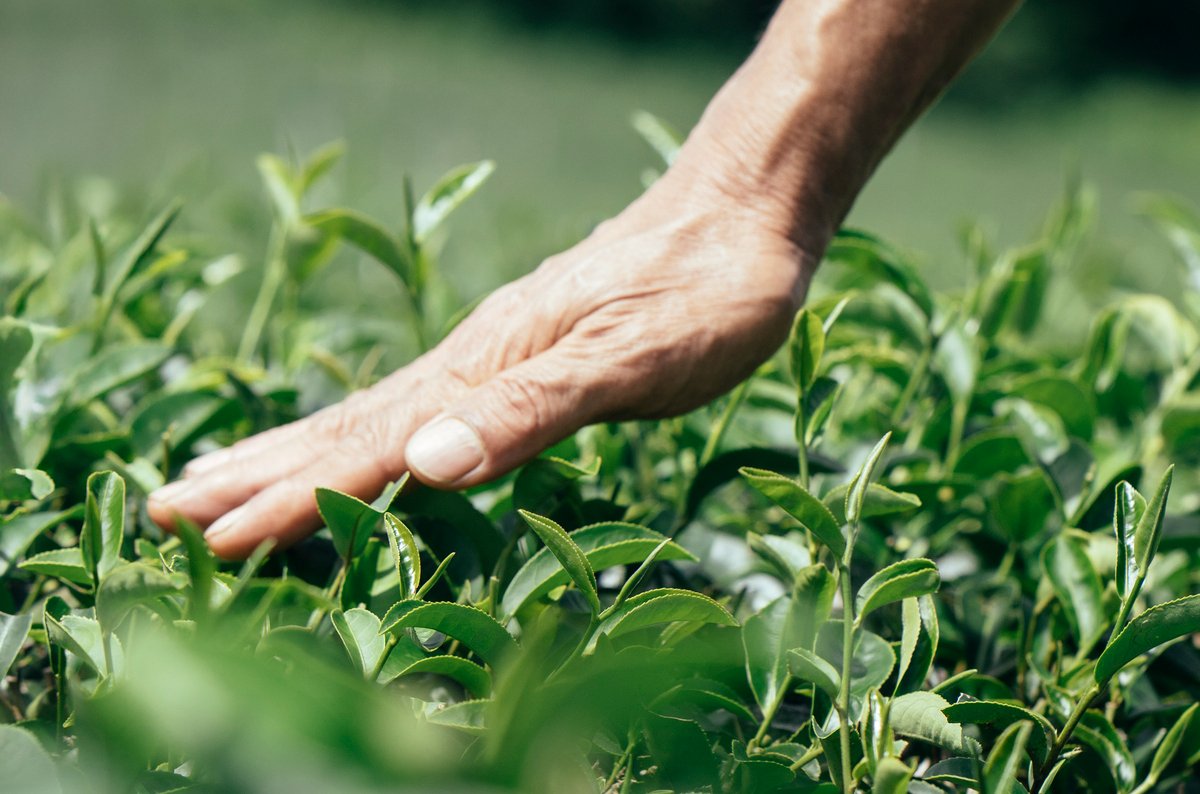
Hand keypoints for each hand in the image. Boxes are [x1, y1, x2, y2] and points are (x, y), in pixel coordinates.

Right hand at [148, 162, 816, 557]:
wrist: (740, 215)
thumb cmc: (704, 292)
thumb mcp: (631, 359)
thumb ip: (533, 412)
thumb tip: (425, 465)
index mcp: (483, 368)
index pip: (367, 446)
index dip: (292, 497)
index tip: (213, 539)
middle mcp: (470, 360)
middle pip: (342, 425)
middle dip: (255, 475)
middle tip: (163, 510)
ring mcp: (491, 354)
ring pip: (369, 413)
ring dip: (290, 452)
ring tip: (220, 479)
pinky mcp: (520, 354)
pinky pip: (415, 405)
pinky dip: (360, 434)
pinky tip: (354, 445)